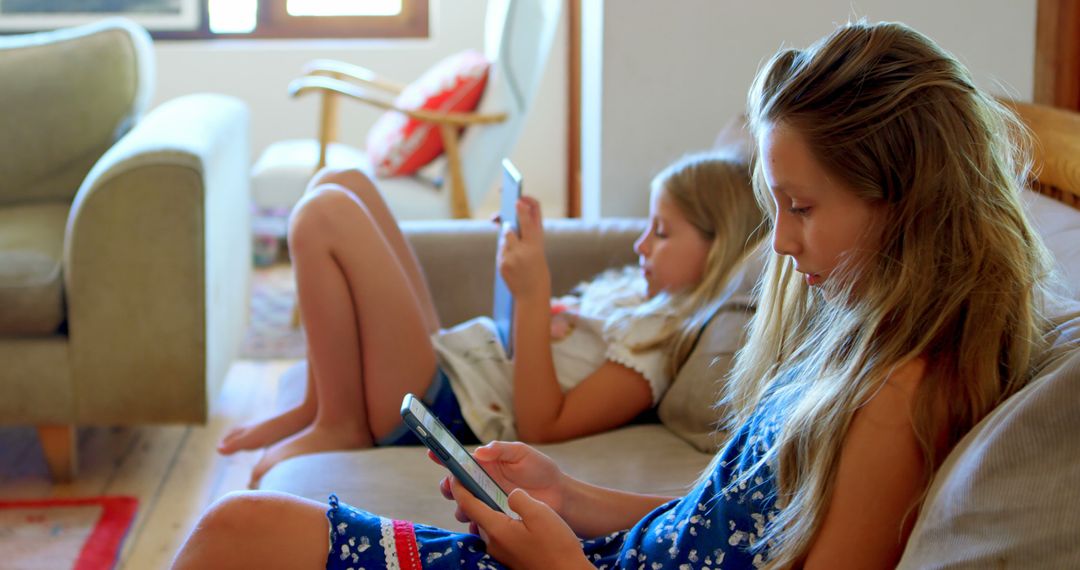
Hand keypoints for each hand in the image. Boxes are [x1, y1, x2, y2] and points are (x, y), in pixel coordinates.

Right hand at [431, 441, 566, 526]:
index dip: (443, 457)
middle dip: (446, 486)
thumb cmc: (540, 469)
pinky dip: (474, 523)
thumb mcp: (522, 453)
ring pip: (462, 506)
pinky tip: (478, 522)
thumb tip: (479, 452)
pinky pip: (477, 523)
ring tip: (467, 507)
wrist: (559, 494)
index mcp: (485, 464)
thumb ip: (501, 449)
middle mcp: (481, 483)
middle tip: (450, 486)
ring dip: (460, 506)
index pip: (459, 460)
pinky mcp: (495, 517)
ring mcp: (487, 501)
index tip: (432, 454)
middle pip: (454, 486)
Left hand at [451, 479, 585, 569]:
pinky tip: (511, 515)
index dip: (458, 487)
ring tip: (494, 493)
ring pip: (486, 524)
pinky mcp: (509, 556)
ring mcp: (500, 551)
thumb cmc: (556, 546)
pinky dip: (497, 520)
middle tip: (476, 477)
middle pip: (475, 514)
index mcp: (496, 528)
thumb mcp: (540, 513)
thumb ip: (519, 498)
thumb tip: (511, 494)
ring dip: (486, 509)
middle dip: (472, 496)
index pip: (467, 504)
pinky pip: (496, 533)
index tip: (453, 472)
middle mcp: (493, 541)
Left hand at [497, 196, 550, 302]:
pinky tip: (513, 264)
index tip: (519, 200)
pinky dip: (506, 253)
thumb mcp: (539, 251)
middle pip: (511, 227)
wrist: (532, 295)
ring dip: (508, 240)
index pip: (529, 219)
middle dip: (506, 222)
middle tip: (505, 214)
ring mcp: (512, 256)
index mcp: (537, 244)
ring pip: (505, 238)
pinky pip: (501, 250)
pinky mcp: (503, 263)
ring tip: (518, 252)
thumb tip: (510, 219)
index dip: (524, 207)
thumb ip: (529, 234)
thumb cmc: (537, 270)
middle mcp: (525, 248)